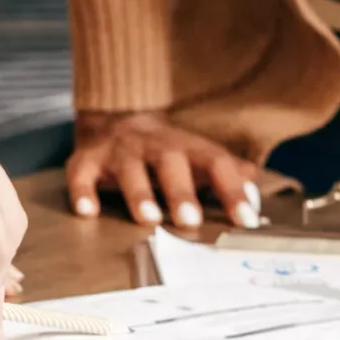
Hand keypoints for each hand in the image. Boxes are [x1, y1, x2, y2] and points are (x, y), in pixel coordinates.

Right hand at [67, 111, 264, 229]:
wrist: (115, 118)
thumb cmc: (163, 150)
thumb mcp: (197, 155)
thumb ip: (227, 172)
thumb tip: (257, 185)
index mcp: (186, 146)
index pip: (216, 163)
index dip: (232, 190)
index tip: (245, 220)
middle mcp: (153, 145)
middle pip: (171, 163)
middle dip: (181, 192)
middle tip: (191, 221)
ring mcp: (119, 152)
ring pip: (130, 169)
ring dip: (139, 193)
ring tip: (148, 218)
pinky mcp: (87, 160)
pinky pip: (82, 174)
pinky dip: (83, 192)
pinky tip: (88, 212)